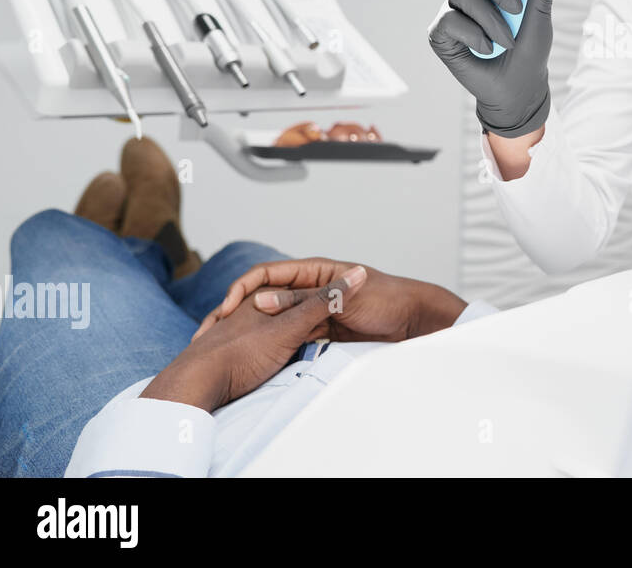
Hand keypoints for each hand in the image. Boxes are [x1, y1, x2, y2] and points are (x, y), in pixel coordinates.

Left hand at [143, 269, 364, 412]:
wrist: (194, 386)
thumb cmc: (242, 354)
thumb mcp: (292, 326)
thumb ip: (324, 300)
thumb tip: (359, 274)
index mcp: (258, 299)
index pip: (282, 281)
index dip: (310, 288)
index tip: (333, 298)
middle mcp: (241, 313)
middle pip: (271, 306)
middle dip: (290, 313)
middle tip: (315, 327)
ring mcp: (228, 336)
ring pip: (258, 329)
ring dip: (275, 336)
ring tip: (292, 348)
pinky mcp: (223, 359)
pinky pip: (247, 350)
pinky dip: (260, 354)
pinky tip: (266, 366)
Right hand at [193, 257, 467, 343]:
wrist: (413, 319)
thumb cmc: (387, 299)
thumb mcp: (342, 300)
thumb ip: (304, 302)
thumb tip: (261, 301)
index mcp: (314, 271)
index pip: (266, 273)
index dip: (243, 288)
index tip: (226, 309)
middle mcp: (311, 289)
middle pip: (268, 297)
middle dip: (243, 313)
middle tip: (217, 335)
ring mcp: (316, 310)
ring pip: (278, 320)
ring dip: (260, 331)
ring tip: (236, 349)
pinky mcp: (324, 331)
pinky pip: (294, 337)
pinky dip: (280, 345)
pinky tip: (265, 359)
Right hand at [428, 0, 586, 137]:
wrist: (518, 87)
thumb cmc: (529, 45)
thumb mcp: (542, 8)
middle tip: (517, 8)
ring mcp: (450, 8)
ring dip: (491, 20)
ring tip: (507, 41)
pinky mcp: (439, 32)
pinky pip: (449, 20)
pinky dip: (474, 35)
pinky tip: (487, 49)